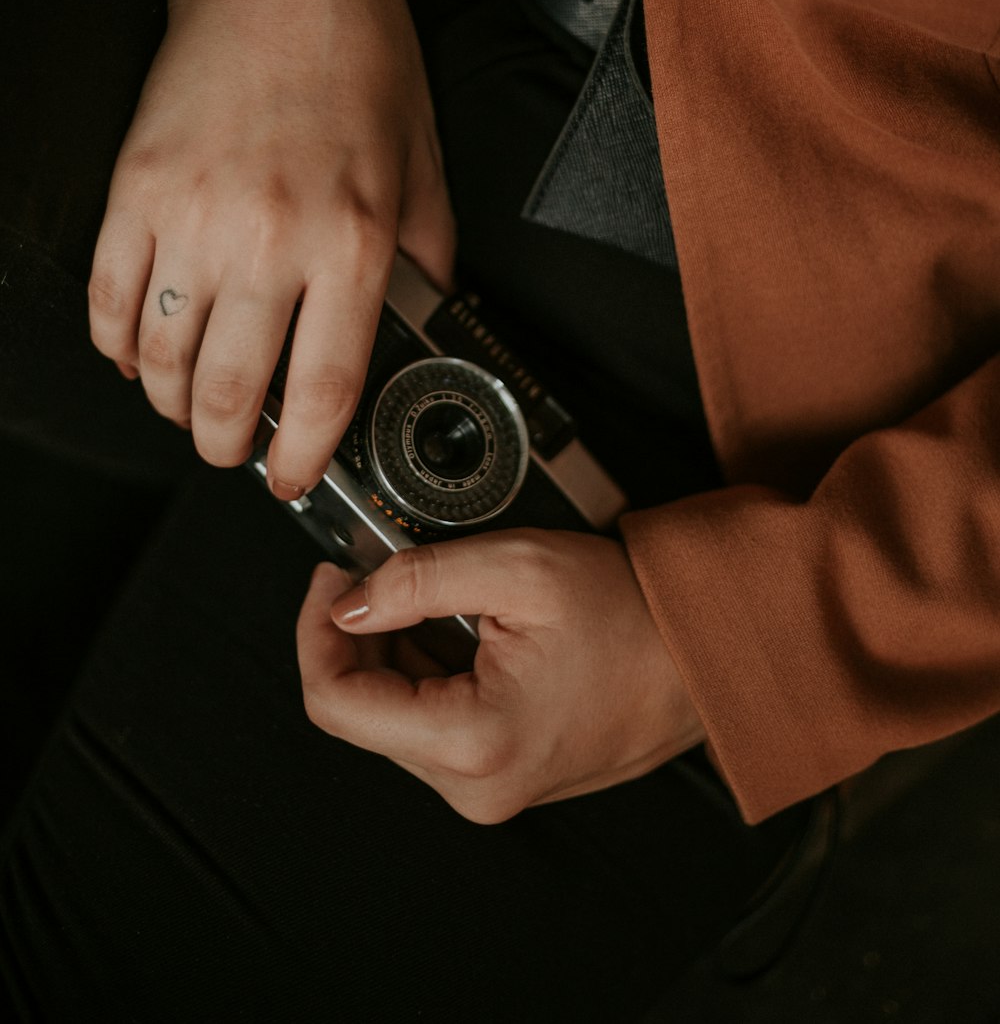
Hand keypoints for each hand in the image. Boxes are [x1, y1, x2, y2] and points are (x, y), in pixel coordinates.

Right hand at [88, 0, 453, 493]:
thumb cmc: (356, 53)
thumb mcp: (424, 162)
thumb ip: (427, 259)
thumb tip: (422, 325)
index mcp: (354, 239)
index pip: (323, 393)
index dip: (303, 458)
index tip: (293, 476)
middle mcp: (270, 239)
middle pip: (229, 397)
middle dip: (229, 448)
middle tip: (237, 450)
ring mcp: (191, 217)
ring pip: (161, 364)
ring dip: (174, 405)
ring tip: (195, 405)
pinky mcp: (133, 190)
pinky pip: (108, 303)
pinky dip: (118, 347)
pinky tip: (141, 351)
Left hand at [296, 530, 704, 823]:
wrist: (706, 654)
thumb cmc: (635, 615)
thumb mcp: (519, 567)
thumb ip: (418, 577)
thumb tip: (349, 598)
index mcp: (473, 743)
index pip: (336, 703)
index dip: (316, 630)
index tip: (331, 577)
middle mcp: (474, 785)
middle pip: (362, 709)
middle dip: (360, 631)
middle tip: (382, 568)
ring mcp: (489, 786)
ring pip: (395, 713)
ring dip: (397, 646)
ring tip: (442, 593)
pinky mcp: (501, 773)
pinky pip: (434, 720)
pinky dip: (431, 665)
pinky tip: (466, 624)